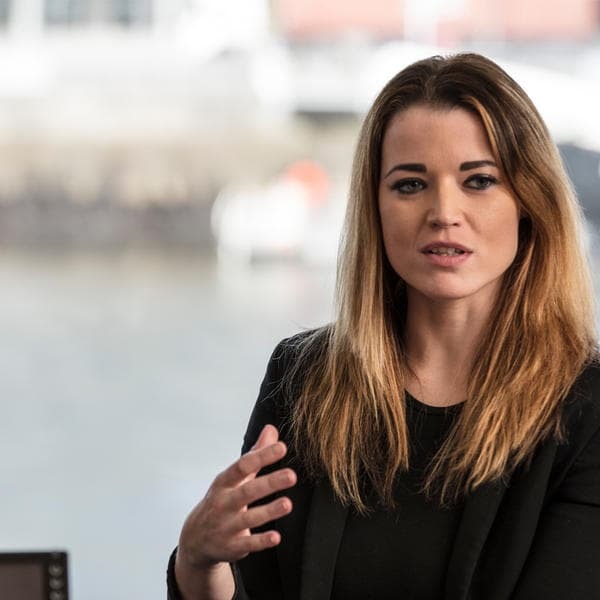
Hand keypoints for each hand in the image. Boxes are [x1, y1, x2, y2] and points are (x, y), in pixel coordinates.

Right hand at [177, 424, 296, 571]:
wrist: (195, 538)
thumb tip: (272, 430)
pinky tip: (276, 537)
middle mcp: (224, 502)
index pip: (243, 466)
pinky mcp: (232, 546)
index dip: (262, 456)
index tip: (282, 447)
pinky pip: (248, 544)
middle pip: (247, 491)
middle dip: (269, 483)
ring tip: (287, 504)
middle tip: (292, 475)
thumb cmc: (221, 500)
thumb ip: (256, 454)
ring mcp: (226, 525)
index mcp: (225, 482)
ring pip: (249, 518)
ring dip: (268, 511)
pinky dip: (261, 541)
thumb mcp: (234, 477)